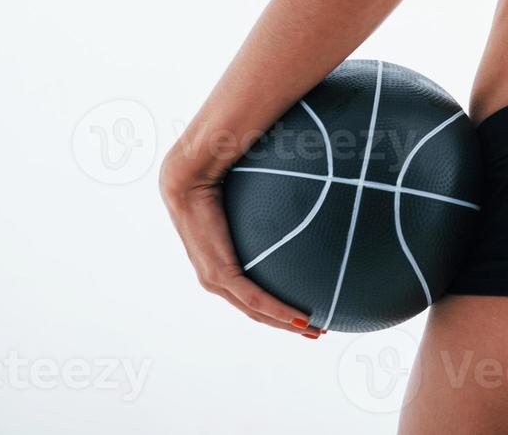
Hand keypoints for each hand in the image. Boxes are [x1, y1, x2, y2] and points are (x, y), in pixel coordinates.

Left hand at [158, 143, 322, 338]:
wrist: (189, 176)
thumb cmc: (221, 179)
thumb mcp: (251, 202)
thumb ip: (270, 205)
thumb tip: (301, 191)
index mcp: (220, 265)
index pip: (251, 297)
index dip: (279, 309)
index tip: (308, 314)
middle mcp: (215, 279)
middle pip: (257, 313)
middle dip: (289, 325)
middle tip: (318, 331)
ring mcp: (216, 279)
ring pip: (257, 312)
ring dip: (287, 324)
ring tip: (315, 331)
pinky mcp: (220, 273)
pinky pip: (254, 299)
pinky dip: (278, 311)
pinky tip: (301, 318)